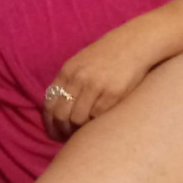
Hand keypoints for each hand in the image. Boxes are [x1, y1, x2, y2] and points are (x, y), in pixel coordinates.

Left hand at [43, 25, 156, 140]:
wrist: (133, 44)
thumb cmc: (107, 56)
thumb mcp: (81, 64)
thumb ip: (69, 83)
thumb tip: (58, 111)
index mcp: (67, 71)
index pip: (49, 103)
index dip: (49, 123)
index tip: (54, 133)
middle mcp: (78, 78)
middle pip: (61, 115)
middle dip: (62, 131)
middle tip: (67, 138)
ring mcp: (96, 86)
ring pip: (78, 119)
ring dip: (78, 130)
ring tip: (82, 133)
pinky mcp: (113, 93)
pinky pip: (97, 117)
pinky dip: (95, 124)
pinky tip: (97, 124)